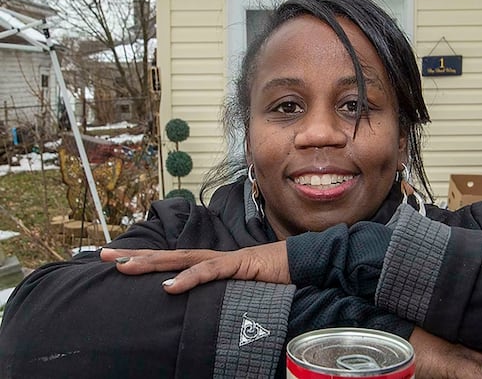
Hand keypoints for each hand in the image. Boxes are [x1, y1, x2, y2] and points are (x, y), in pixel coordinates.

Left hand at [99, 242, 289, 293]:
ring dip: (152, 263)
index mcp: (207, 264)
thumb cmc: (269, 277)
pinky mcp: (238, 265)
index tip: (115, 262)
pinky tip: (170, 287)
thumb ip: (215, 293)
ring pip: (181, 259)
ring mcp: (223, 259)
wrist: (299, 264)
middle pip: (166, 254)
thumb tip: (195, 305)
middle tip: (102, 255)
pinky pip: (210, 271)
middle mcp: (210, 258)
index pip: (169, 261)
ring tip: (124, 267)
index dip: (143, 260)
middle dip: (134, 255)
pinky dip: (189, 278)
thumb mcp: (236, 288)